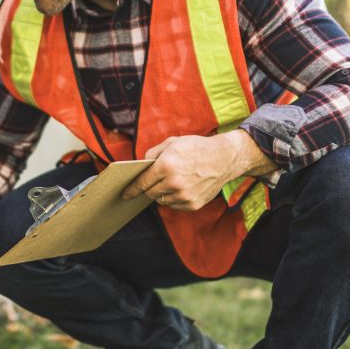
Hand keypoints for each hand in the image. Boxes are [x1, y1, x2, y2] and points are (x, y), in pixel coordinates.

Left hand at [121, 131, 275, 209]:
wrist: (224, 158)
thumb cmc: (196, 147)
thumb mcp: (172, 143)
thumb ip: (152, 153)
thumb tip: (141, 166)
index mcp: (166, 165)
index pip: (142, 182)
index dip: (132, 189)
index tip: (125, 194)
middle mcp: (174, 182)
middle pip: (150, 193)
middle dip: (147, 189)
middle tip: (148, 184)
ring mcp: (185, 195)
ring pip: (162, 200)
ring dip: (161, 193)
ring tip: (170, 182)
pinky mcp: (194, 204)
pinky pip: (174, 205)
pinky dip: (173, 199)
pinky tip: (180, 188)